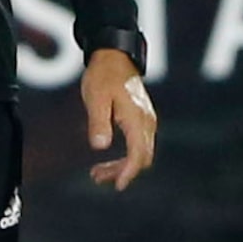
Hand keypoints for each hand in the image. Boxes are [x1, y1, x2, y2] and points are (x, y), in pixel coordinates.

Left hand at [82, 49, 157, 191]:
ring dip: (121, 165)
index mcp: (137, 118)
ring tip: (97, 173)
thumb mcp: (96, 98)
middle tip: (96, 177)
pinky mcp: (142, 118)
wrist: (114, 56)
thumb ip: (98, 122)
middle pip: (142, 157)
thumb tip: (100, 146)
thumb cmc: (103, 75)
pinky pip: (138, 144)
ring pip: (140, 152)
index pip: (138, 154)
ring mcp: (146, 120)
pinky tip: (108, 158)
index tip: (118, 185)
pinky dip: (125, 155)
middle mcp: (147, 121)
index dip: (128, 172)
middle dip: (122, 172)